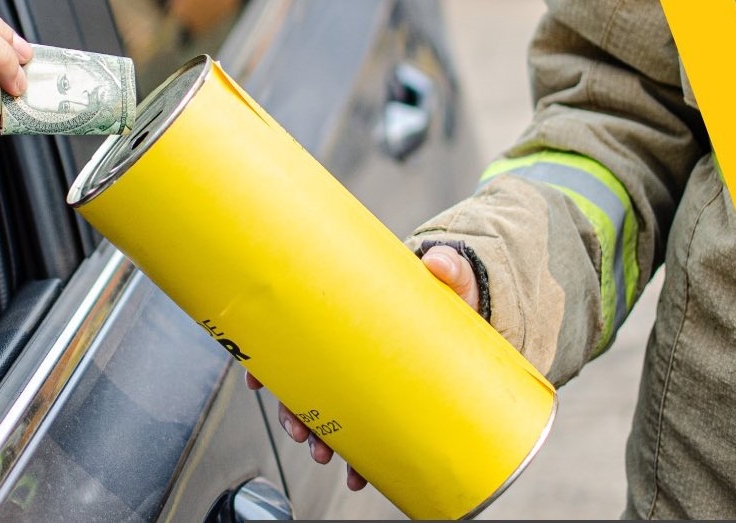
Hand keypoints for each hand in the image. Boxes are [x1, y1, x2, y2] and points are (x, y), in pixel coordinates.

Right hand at [245, 245, 479, 491]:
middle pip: (308, 380)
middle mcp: (353, 349)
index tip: (258, 379)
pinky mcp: (390, 398)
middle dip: (295, 411)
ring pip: (329, 409)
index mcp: (354, 314)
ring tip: (324, 453)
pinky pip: (364, 430)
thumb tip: (440, 263)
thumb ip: (449, 266)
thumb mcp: (450, 276)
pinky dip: (357, 455)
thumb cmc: (451, 292)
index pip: (301, 335)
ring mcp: (369, 375)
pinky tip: (359, 472)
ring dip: (319, 436)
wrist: (477, 315)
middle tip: (300, 430)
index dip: (272, 357)